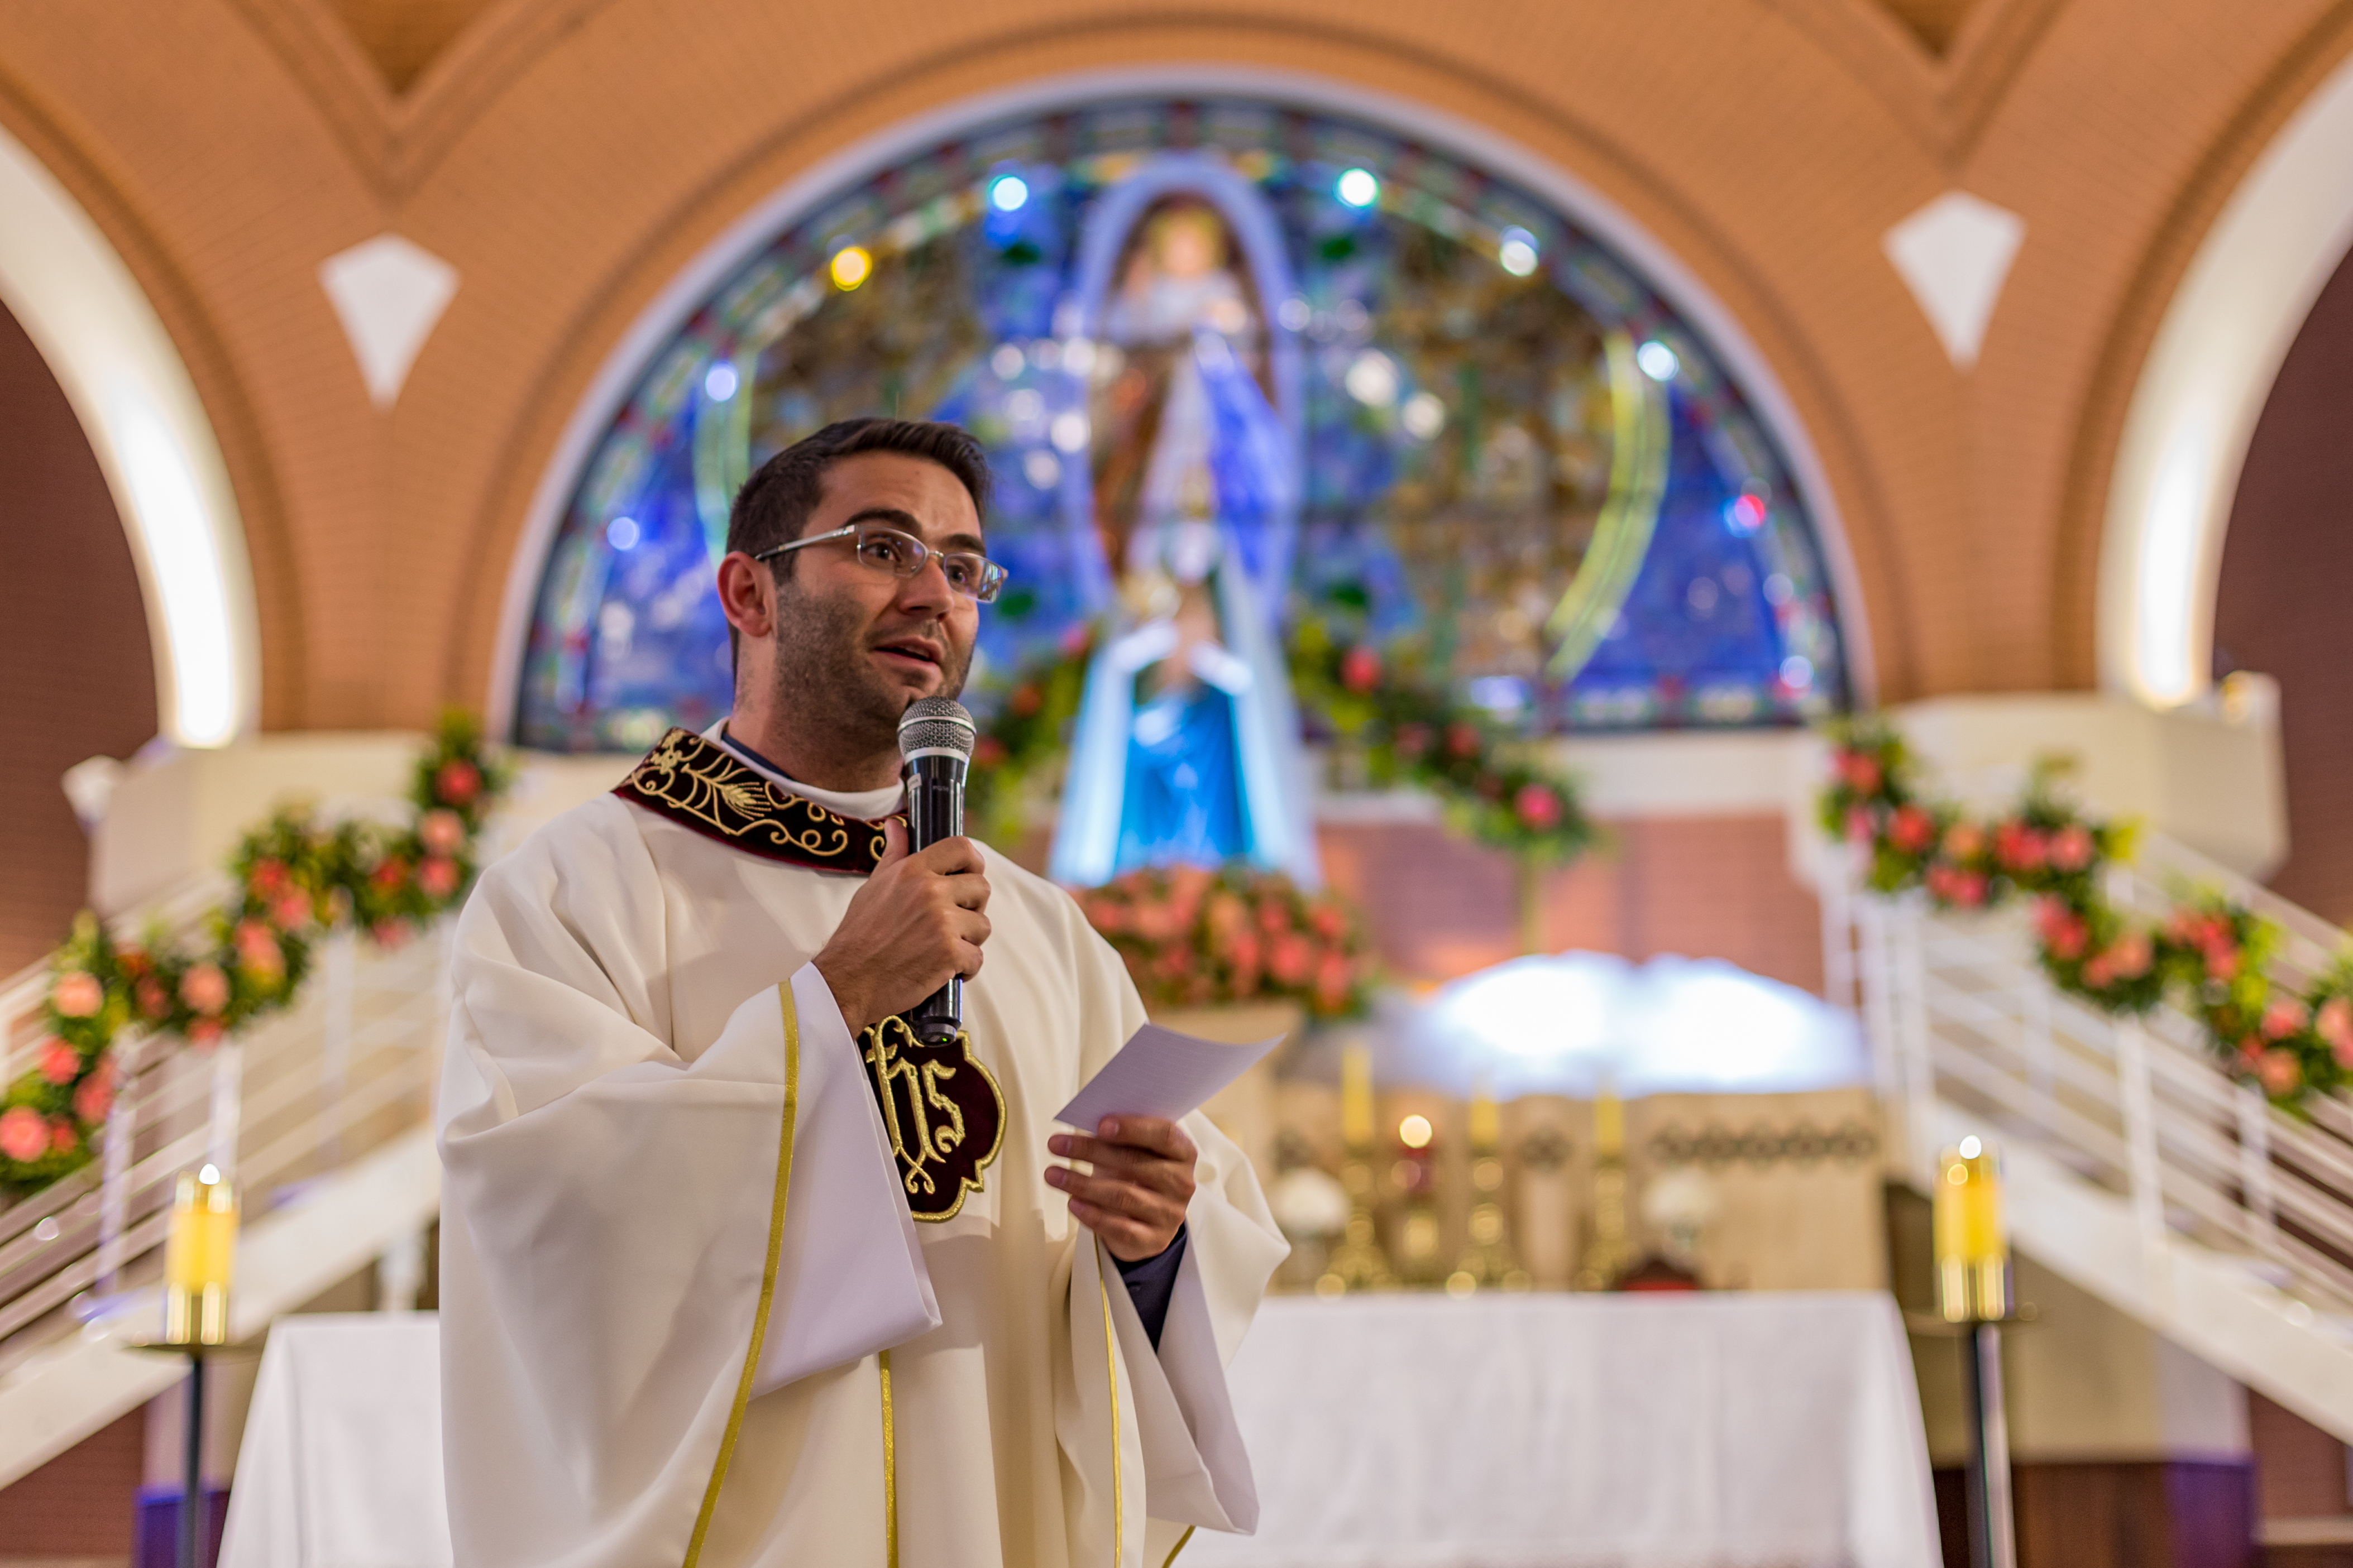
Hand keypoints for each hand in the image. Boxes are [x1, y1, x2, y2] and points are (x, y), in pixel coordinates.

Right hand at [814, 819, 989, 1030]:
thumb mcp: (873, 887)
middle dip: (973, 907)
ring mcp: (942, 923)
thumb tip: (896, 825)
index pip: (962, 848)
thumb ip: (893, 855)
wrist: (848, 981)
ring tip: (942, 948)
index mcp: (913, 870)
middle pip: (982, 887)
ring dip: (969, 940)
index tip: (969, 876)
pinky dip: (965, 968)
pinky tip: (943, 970)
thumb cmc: (859, 935)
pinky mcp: (950, 954)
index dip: (973, 862)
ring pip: (983, 925)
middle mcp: (931, 891)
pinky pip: (977, 957)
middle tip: (953, 922)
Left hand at [1046, 1116, 1197, 1261]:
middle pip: (1135, 1163)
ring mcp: (1170, 1213)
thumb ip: (1120, 1136)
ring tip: (1052, 1174)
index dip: (1133, 1128)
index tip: (1100, 1125)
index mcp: (1182, 1152)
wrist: (1148, 1221)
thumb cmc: (1137, 1173)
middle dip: (1091, 1151)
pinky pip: (1120, 1228)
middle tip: (1056, 1144)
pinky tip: (1072, 1202)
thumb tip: (1086, 1121)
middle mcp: (1182, 1182)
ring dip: (1082, 1183)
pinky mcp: (1154, 1240)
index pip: (1164, 1134)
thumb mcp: (1136, 1151)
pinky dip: (1092, 1214)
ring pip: (1123, 1196)